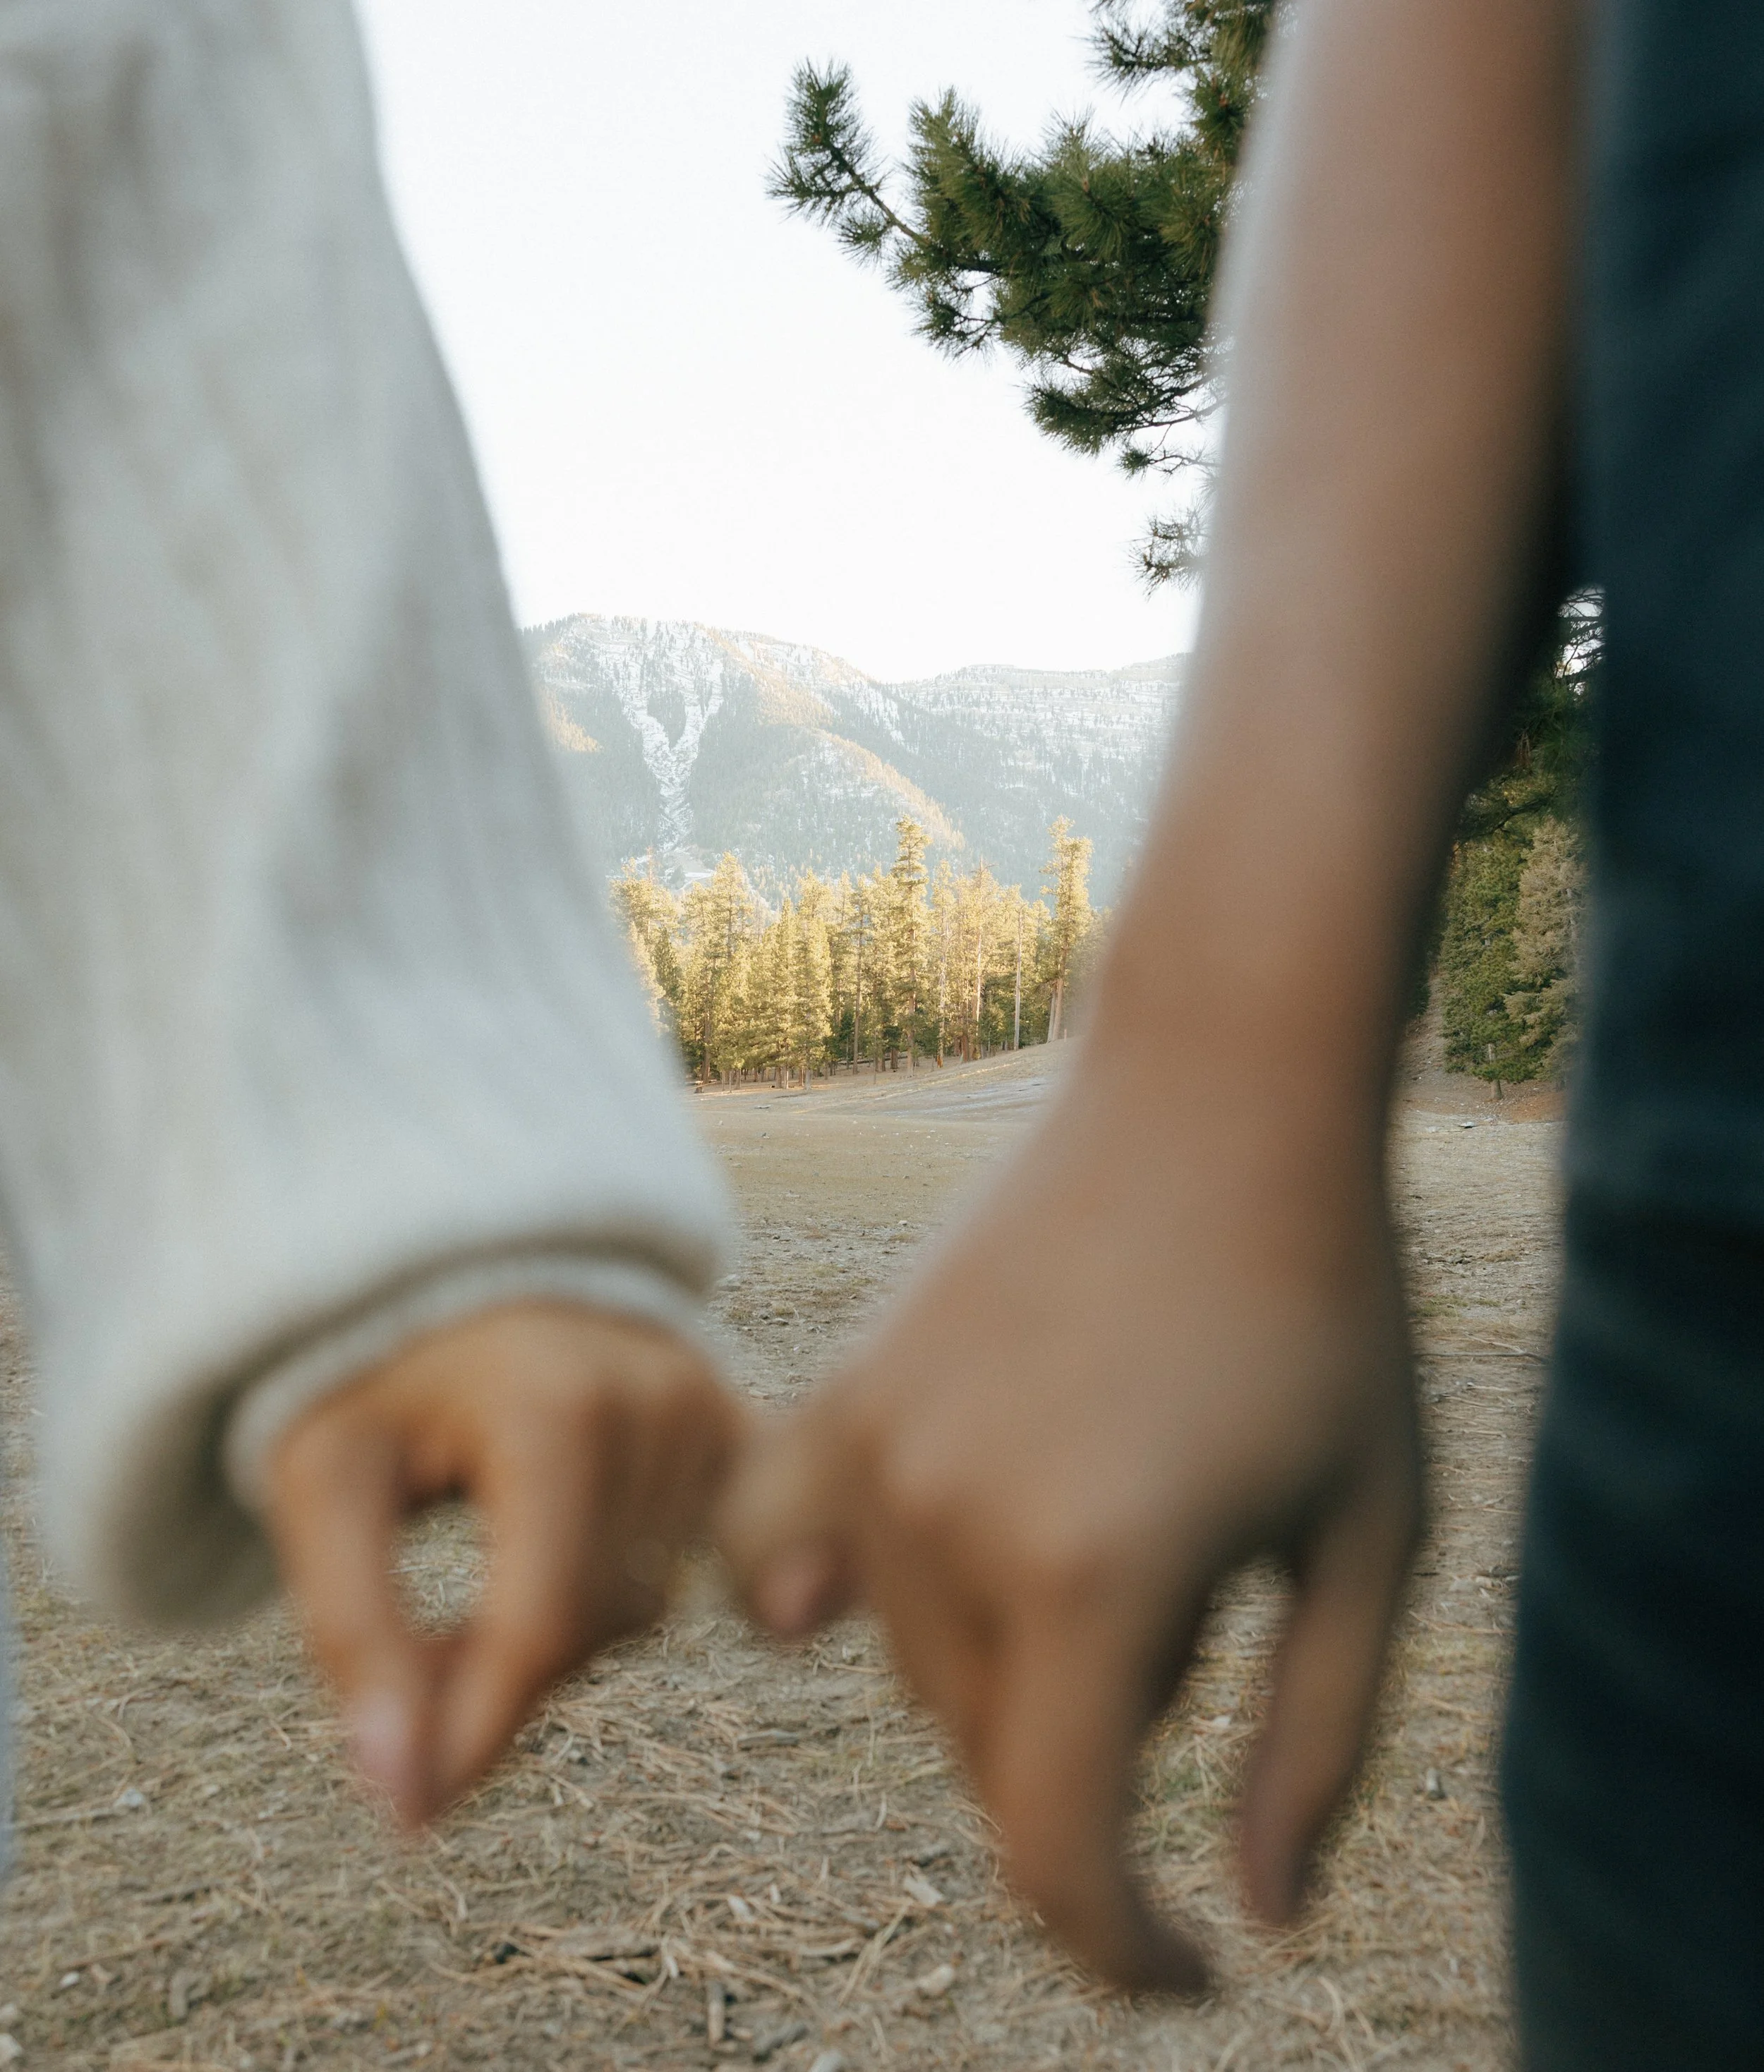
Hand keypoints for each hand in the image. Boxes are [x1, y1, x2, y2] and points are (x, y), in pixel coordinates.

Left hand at [264, 1301, 739, 1826]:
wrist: (460, 1262)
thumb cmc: (376, 1374)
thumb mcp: (323, 1482)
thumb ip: (352, 1631)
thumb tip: (403, 1800)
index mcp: (560, 1407)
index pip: (541, 1624)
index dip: (474, 1733)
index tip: (408, 1817)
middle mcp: (665, 1404)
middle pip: (588, 1625)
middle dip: (493, 1669)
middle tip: (409, 1649)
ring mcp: (716, 1415)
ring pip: (640, 1610)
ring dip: (551, 1628)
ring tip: (478, 1563)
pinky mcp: (743, 1431)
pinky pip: (691, 1571)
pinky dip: (612, 1589)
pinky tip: (558, 1542)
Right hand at [719, 1059, 1420, 1991]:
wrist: (1215, 1091)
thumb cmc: (1324, 1309)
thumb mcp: (1374, 1539)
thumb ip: (1321, 1748)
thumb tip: (1258, 1923)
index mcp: (1096, 1576)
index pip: (1061, 1857)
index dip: (1128, 1952)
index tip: (1194, 1966)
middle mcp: (949, 1524)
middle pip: (995, 1755)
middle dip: (1101, 1748)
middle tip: (1205, 1608)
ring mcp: (873, 1450)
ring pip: (914, 1667)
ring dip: (1010, 1662)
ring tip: (1113, 1525)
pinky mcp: (838, 1388)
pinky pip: (778, 1556)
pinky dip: (815, 1600)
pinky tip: (835, 1595)